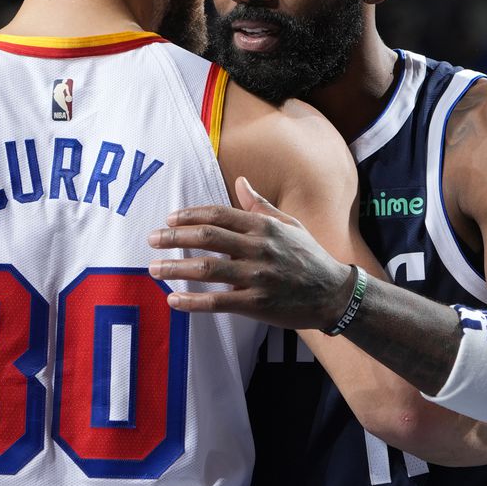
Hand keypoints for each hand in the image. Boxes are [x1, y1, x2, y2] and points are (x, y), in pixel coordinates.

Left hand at [147, 176, 353, 331]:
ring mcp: (256, 276)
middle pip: (206, 238)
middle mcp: (257, 248)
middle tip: (151, 239)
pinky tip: (172, 300)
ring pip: (206, 269)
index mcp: (263, 226)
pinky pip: (217, 302)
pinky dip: (192, 302)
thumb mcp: (289, 224)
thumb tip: (239, 182)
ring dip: (175, 268)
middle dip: (174, 237)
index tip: (169, 218)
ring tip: (153, 269)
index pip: (218, 214)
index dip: (189, 215)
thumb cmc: (309, 256)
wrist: (334, 294)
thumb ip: (260, 205)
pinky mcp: (256, 304)